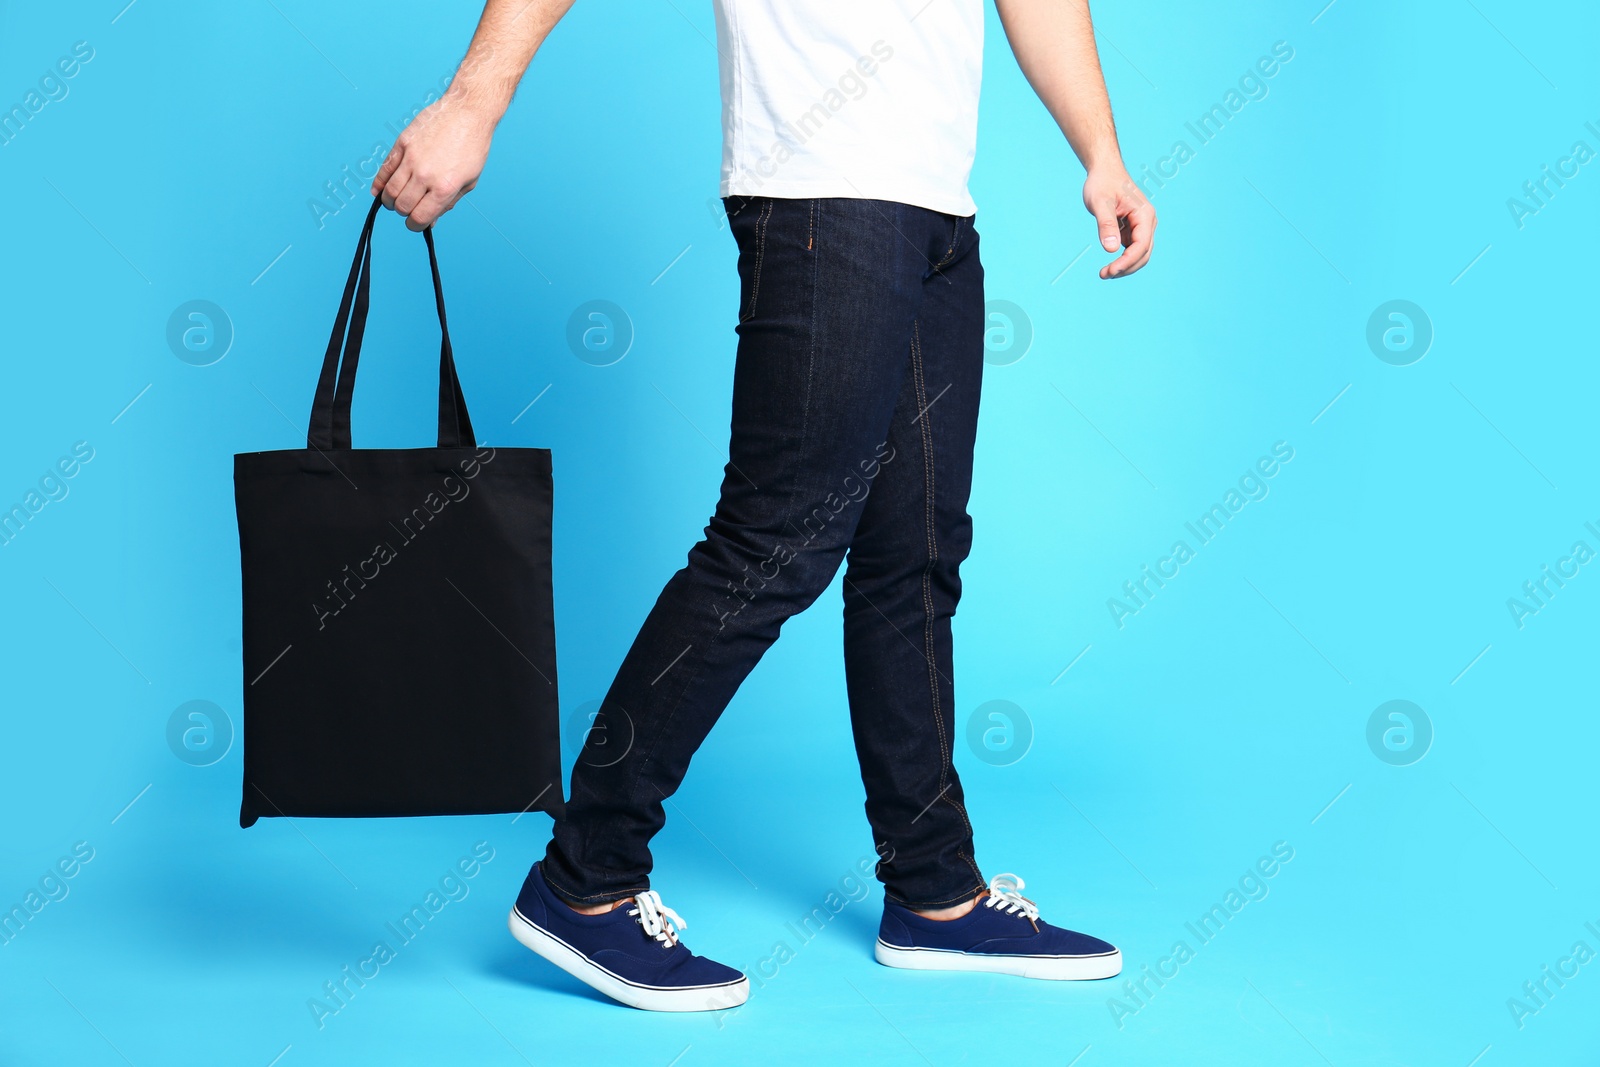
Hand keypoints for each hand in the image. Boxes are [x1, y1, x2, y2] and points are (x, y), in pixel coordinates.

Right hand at [371, 91, 496, 230]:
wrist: (467, 112)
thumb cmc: (473, 147)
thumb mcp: (468, 181)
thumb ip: (448, 203)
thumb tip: (431, 221)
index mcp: (445, 188)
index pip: (420, 218)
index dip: (416, 226)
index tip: (417, 223)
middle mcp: (426, 175)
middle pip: (402, 206)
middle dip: (404, 212)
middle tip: (409, 208)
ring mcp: (411, 158)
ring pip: (390, 190)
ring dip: (390, 200)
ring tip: (395, 200)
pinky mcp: (402, 144)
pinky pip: (385, 169)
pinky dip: (379, 183)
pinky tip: (378, 191)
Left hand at [1083, 166, 1155, 278]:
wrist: (1104, 171)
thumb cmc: (1102, 183)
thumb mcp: (1100, 203)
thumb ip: (1106, 224)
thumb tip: (1111, 249)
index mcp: (1144, 215)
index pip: (1141, 246)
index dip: (1126, 262)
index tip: (1109, 271)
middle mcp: (1148, 222)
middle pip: (1143, 254)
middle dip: (1125, 268)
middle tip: (1103, 275)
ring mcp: (1142, 227)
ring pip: (1138, 255)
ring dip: (1124, 267)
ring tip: (1104, 273)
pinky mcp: (1134, 230)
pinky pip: (1131, 250)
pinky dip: (1122, 260)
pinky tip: (1108, 264)